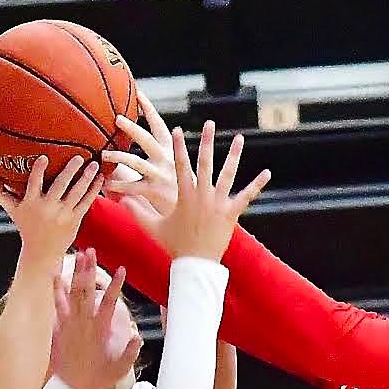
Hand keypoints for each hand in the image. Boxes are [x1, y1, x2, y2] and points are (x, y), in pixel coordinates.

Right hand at [0, 156, 103, 263]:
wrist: (42, 253)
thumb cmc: (27, 228)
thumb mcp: (12, 211)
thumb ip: (0, 193)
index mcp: (32, 203)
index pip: (34, 182)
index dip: (39, 170)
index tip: (45, 157)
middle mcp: (48, 208)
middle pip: (60, 185)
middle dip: (71, 170)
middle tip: (80, 156)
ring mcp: (63, 214)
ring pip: (77, 192)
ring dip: (87, 177)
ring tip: (95, 165)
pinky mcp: (75, 220)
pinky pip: (86, 202)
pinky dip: (94, 190)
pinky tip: (100, 179)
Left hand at [52, 249, 142, 388]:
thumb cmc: (95, 381)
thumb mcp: (119, 369)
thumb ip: (129, 352)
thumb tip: (137, 335)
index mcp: (100, 330)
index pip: (110, 302)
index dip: (117, 285)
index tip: (122, 269)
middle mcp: (84, 323)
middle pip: (87, 291)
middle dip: (90, 270)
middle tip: (91, 252)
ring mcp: (70, 324)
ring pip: (72, 294)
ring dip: (75, 274)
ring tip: (76, 256)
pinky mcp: (59, 329)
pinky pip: (56, 306)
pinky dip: (56, 290)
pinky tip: (54, 276)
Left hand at [101, 90, 176, 216]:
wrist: (197, 215)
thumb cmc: (183, 193)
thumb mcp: (180, 171)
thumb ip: (164, 159)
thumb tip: (146, 151)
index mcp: (172, 152)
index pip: (159, 125)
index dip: (149, 108)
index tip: (137, 92)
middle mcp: (167, 160)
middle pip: (147, 139)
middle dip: (132, 127)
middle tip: (117, 118)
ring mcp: (161, 175)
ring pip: (136, 161)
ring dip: (118, 157)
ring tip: (103, 153)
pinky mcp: (155, 192)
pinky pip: (133, 186)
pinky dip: (119, 185)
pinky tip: (107, 184)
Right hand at [122, 121, 270, 260]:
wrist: (195, 265)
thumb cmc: (174, 246)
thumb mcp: (153, 227)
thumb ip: (136, 211)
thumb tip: (121, 198)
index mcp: (183, 196)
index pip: (179, 166)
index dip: (177, 147)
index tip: (177, 130)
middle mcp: (202, 196)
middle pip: (204, 163)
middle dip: (206, 141)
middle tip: (209, 123)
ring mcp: (218, 204)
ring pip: (227, 175)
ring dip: (234, 155)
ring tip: (239, 138)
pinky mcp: (231, 214)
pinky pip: (246, 196)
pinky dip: (257, 184)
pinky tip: (267, 172)